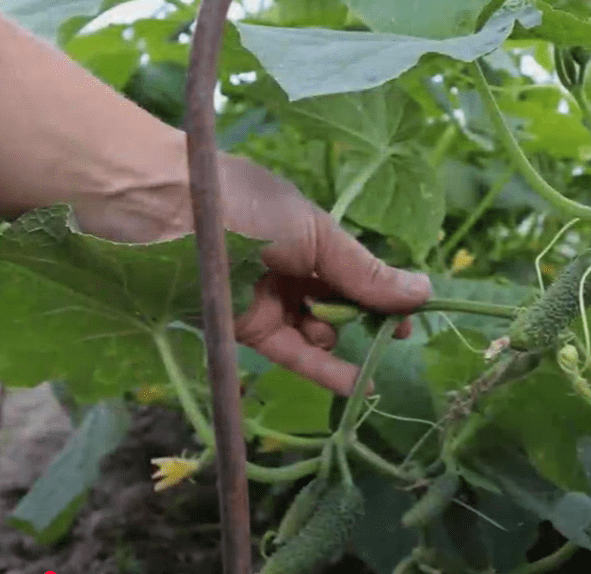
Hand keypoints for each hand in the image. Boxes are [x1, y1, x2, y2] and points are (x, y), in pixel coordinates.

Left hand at [216, 155, 431, 394]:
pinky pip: (291, 352)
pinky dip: (323, 369)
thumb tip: (424, 291)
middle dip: (367, 321)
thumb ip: (365, 274)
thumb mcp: (317, 235)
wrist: (166, 213)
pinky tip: (356, 384)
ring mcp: (268, 299)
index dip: (384, 295)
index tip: (410, 320)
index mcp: (310, 234)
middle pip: (340, 302)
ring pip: (318, 330)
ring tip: (361, 351)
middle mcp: (292, 266)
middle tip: (394, 340)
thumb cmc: (246, 207)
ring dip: (342, 343)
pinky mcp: (244, 329)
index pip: (357, 271)